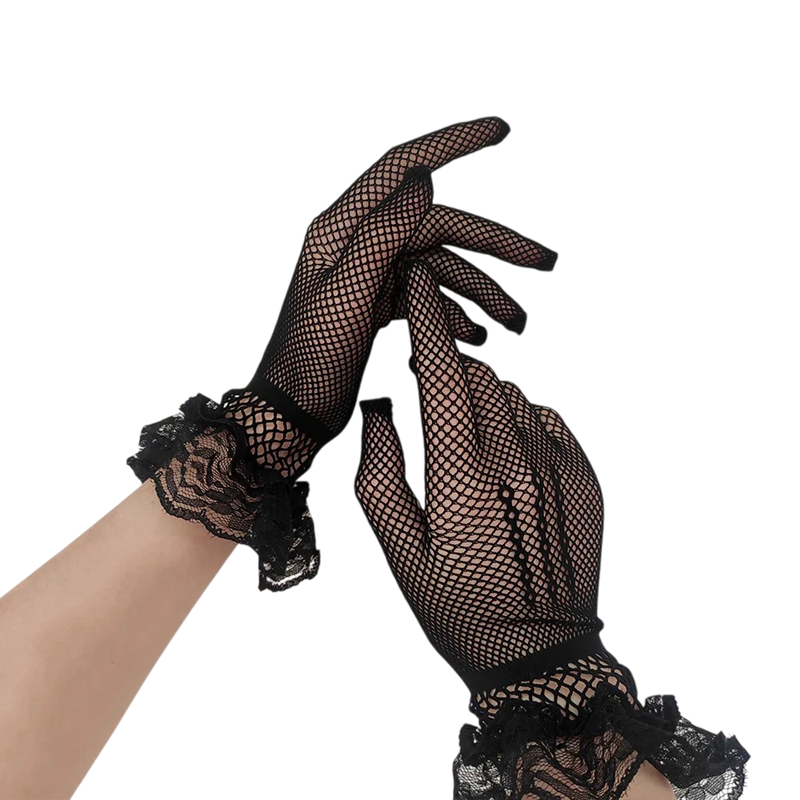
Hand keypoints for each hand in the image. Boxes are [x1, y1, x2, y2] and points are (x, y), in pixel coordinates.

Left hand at [235, 117, 555, 478]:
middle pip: (440, 226)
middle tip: (546, 262)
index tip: (500, 130)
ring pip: (441, 266)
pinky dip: (456, 312)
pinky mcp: (379, 302)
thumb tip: (424, 177)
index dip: (453, 143)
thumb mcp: (348, 293)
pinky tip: (478, 336)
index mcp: (343, 228)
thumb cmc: (310, 359)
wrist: (293, 414)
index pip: (404, 167)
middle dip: (495, 245)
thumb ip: (384, 232)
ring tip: (518, 324)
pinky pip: (429, 295)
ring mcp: (371, 272)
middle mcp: (359, 242)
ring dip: (481, 291)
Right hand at [356, 257, 604, 696]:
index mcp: (462, 475)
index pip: (442, 374)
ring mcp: (558, 467)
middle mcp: (516, 460)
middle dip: (447, 365)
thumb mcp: (399, 549)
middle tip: (429, 380)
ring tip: (466, 432)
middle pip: (478, 375)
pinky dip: (522, 417)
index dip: (428, 320)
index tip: (419, 280)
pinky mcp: (586, 478)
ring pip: (514, 393)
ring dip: (483, 395)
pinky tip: (506, 450)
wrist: (539, 654)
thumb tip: (380, 408)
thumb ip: (379, 472)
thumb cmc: (456, 606)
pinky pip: (549, 417)